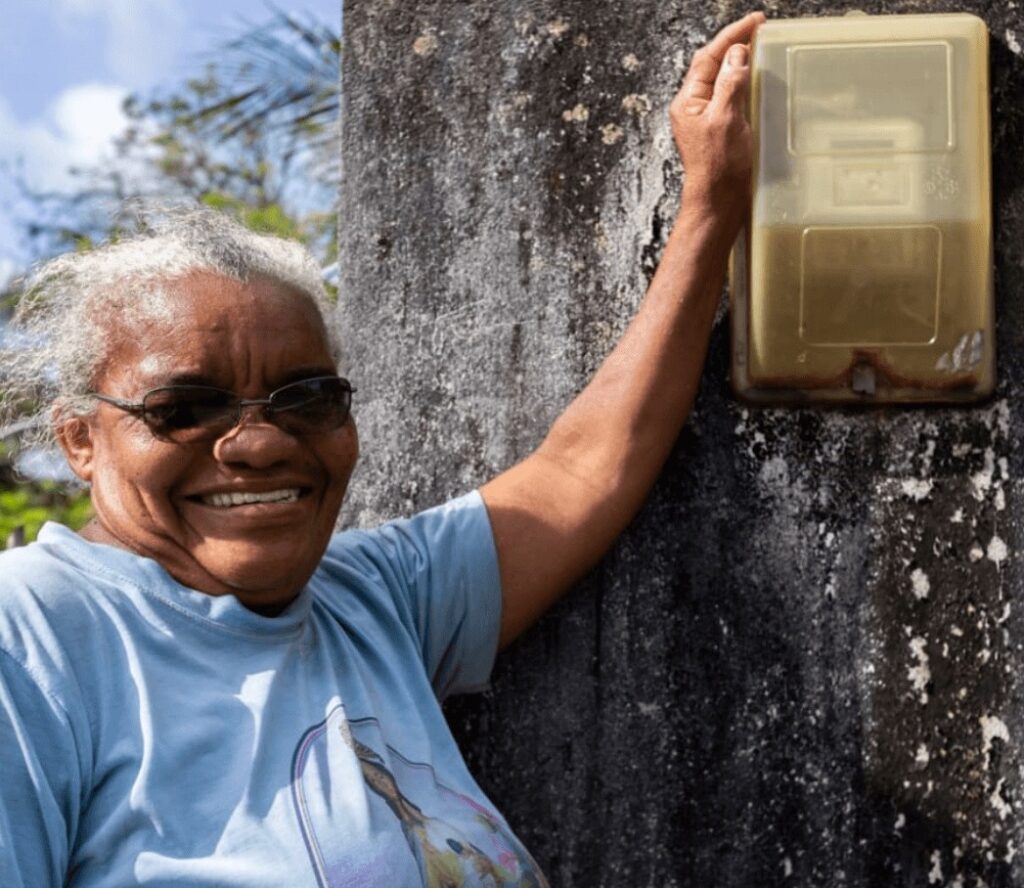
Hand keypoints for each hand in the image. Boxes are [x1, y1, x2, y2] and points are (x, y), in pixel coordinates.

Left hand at [670, 12, 764, 222]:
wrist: (719, 203)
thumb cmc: (718, 168)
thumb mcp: (725, 119)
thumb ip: (730, 83)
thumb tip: (736, 54)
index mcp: (687, 102)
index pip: (708, 57)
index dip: (731, 35)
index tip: (755, 21)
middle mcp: (694, 108)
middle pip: (713, 65)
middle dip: (735, 44)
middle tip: (760, 28)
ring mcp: (706, 119)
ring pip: (723, 80)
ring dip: (740, 62)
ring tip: (760, 46)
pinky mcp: (720, 130)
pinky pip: (731, 97)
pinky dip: (744, 83)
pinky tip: (757, 80)